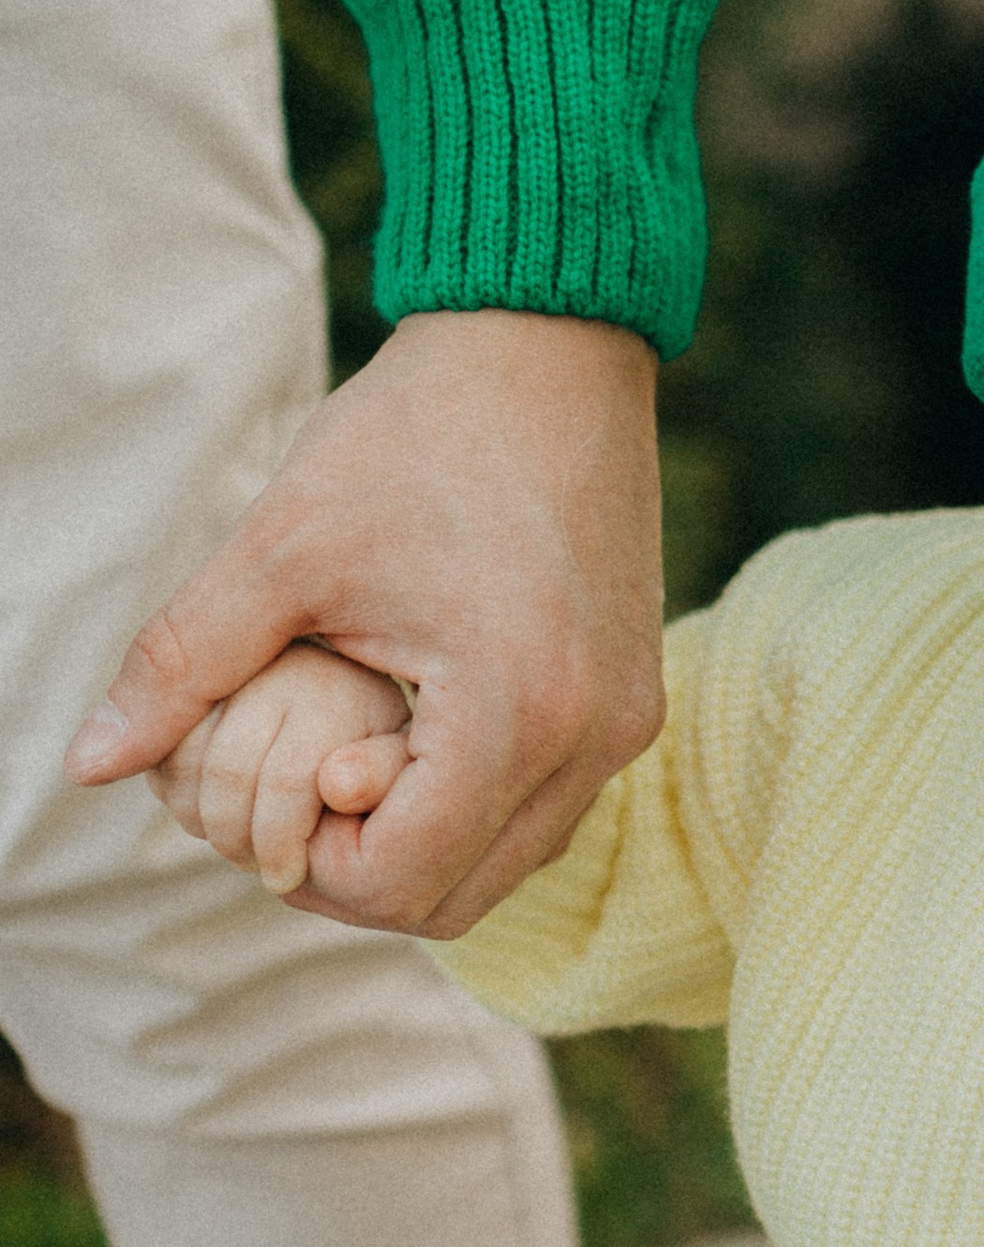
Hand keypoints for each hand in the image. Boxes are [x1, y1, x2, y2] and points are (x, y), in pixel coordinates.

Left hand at [64, 311, 664, 937]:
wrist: (552, 344)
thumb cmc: (418, 433)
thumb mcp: (282, 547)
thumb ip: (184, 665)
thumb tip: (88, 762)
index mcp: (512, 713)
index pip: (400, 884)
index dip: (305, 869)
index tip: (259, 796)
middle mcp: (591, 740)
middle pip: (458, 902)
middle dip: (355, 875)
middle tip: (288, 795)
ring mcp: (624, 723)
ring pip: (507, 863)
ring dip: (416, 843)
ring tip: (344, 753)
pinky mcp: (631, 699)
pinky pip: (543, 807)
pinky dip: (469, 803)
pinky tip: (407, 728)